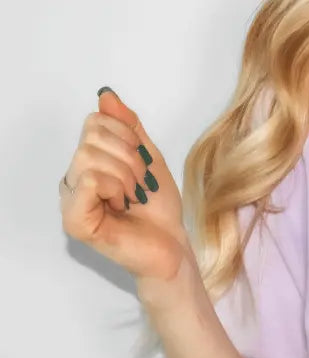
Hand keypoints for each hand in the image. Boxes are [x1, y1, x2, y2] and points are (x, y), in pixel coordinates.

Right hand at [60, 86, 192, 283]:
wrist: (173, 245)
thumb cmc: (159, 208)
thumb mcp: (149, 158)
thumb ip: (128, 127)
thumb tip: (106, 95)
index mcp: (88, 162)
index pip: (96, 122)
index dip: (127, 138)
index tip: (143, 166)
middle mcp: (73, 178)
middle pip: (91, 137)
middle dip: (129, 159)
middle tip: (140, 186)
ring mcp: (70, 199)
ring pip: (90, 157)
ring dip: (126, 177)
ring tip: (133, 198)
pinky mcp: (74, 220)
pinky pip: (90, 180)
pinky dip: (115, 189)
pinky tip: (122, 207)